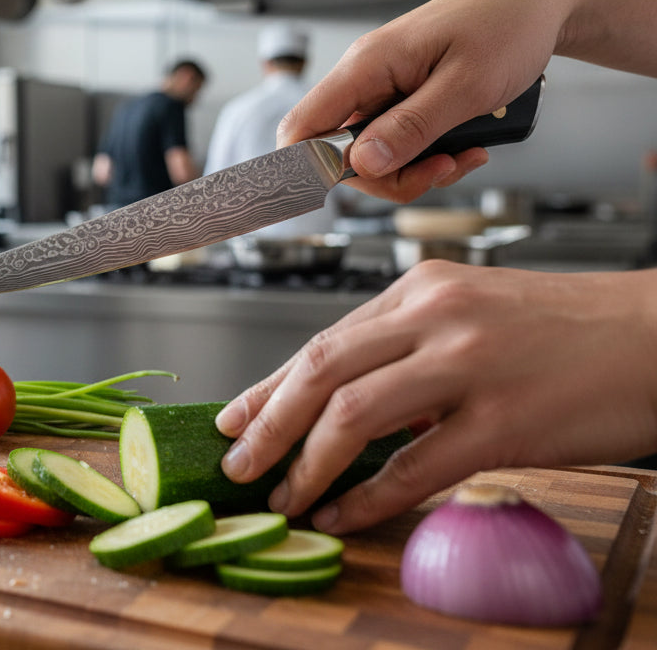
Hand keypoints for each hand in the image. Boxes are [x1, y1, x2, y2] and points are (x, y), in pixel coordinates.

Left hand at [215, 261, 656, 532]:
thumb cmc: (568, 331)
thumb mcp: (475, 315)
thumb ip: (407, 350)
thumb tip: (343, 405)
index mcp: (422, 288)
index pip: (323, 341)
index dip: (270, 386)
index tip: (234, 417)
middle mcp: (436, 316)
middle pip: (320, 370)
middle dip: (267, 423)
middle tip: (237, 462)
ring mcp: (469, 366)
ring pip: (354, 414)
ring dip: (307, 464)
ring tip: (283, 497)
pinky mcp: (505, 421)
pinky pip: (417, 466)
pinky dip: (369, 496)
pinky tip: (343, 514)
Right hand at [277, 0, 568, 201]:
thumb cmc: (509, 24)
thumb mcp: (466, 86)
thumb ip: (412, 128)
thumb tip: (363, 164)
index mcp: (367, 65)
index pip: (302, 128)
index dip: (311, 168)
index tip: (355, 186)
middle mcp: (366, 75)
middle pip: (339, 153)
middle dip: (387, 175)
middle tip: (438, 171)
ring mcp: (384, 86)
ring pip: (372, 152)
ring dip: (413, 168)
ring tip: (461, 156)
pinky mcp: (404, 94)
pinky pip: (398, 139)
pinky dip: (427, 155)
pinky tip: (462, 146)